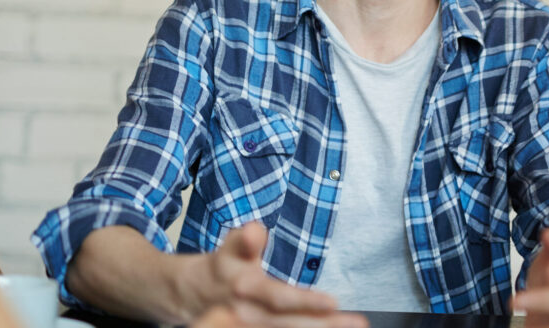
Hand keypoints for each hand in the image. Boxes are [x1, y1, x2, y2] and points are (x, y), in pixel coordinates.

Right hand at [191, 222, 367, 327]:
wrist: (189, 294)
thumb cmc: (223, 267)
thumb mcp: (231, 248)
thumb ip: (246, 240)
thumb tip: (255, 230)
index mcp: (246, 288)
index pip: (280, 298)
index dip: (306, 302)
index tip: (334, 303)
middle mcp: (247, 314)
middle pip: (289, 323)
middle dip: (325, 325)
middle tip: (358, 323)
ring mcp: (247, 327)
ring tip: (354, 326)